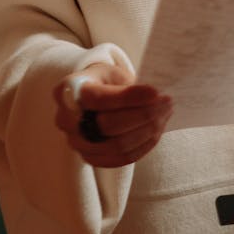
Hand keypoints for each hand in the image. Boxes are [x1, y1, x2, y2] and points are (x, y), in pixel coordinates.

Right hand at [54, 63, 172, 167]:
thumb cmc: (105, 81)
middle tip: (167, 103)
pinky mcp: (90, 158)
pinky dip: (142, 146)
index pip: (99, 99)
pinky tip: (157, 131)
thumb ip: (127, 85)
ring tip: (165, 115)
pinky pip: (120, 159)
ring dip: (147, 132)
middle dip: (143, 115)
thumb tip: (156, 97)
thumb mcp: (112, 74)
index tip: (156, 92)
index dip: (129, 98)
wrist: (92, 97)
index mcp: (68, 90)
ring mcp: (76, 142)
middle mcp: (66, 119)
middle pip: (107, 126)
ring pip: (116, 146)